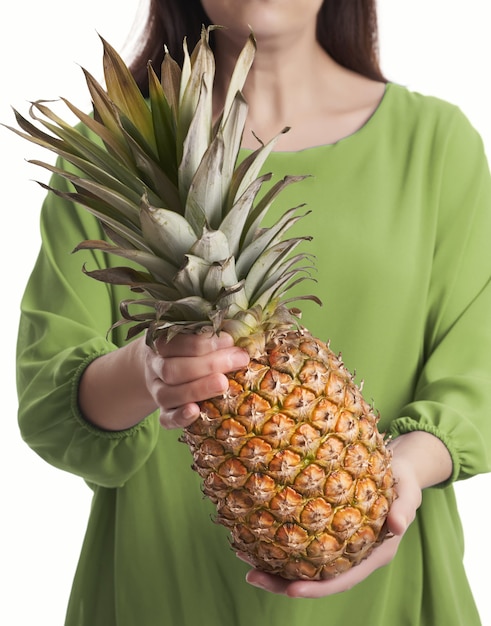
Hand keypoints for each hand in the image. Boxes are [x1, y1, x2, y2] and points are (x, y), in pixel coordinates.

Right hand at [143, 330, 249, 429]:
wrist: (159, 366)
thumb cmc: (187, 348)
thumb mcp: (193, 335)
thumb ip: (211, 333)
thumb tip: (242, 332)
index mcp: (160, 344)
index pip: (176, 343)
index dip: (203, 343)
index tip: (230, 341)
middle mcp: (155, 368)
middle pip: (172, 370)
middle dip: (207, 365)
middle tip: (237, 360)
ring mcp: (157, 392)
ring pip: (167, 394)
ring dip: (197, 389)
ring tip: (224, 384)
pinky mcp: (163, 412)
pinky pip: (165, 419)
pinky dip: (179, 417)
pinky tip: (195, 412)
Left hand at [243, 431, 451, 596]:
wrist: (398, 469)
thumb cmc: (403, 481)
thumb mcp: (409, 491)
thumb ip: (405, 508)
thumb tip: (398, 526)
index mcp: (373, 554)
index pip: (343, 579)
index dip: (318, 588)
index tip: (292, 591)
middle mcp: (353, 555)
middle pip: (317, 579)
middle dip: (284, 584)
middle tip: (251, 577)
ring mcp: (340, 545)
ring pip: (306, 564)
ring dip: (276, 567)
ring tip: (244, 561)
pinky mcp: (330, 530)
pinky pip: (305, 543)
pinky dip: (282, 544)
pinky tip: (257, 537)